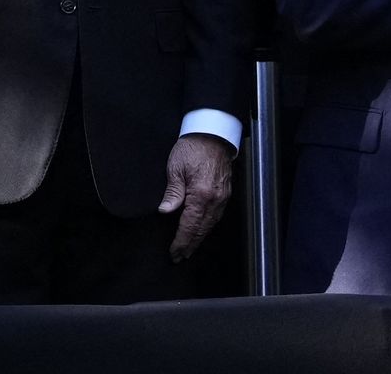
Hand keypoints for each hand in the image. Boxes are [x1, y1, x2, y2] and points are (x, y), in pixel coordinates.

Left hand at [159, 133, 232, 261]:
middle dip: (190, 245)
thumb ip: (172, 193)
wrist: (213, 133)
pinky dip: (208, 226)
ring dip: (199, 238)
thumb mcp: (176, 168)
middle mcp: (215, 199)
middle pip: (201, 229)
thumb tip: (165, 211)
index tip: (174, 253)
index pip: (189, 226)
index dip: (181, 242)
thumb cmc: (193, 147)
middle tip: (180, 257)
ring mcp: (222, 197)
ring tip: (189, 248)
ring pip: (210, 224)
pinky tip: (202, 230)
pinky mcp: (226, 192)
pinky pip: (216, 216)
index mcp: (201, 194)